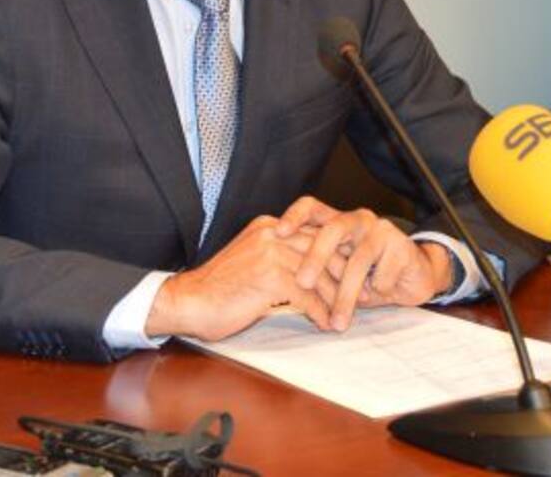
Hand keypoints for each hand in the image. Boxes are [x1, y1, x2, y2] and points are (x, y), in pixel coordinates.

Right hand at [145, 215, 342, 341]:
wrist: (189, 301)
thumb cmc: (219, 289)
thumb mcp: (252, 261)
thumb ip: (279, 258)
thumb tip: (311, 274)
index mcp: (269, 227)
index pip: (316, 234)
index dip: (337, 255)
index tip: (354, 275)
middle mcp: (272, 234)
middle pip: (324, 251)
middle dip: (345, 276)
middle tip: (362, 297)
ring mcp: (271, 253)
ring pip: (320, 276)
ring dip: (337, 299)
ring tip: (346, 317)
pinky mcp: (269, 277)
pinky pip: (308, 296)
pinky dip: (321, 312)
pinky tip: (326, 324)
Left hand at [276, 197, 454, 330]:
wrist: (416, 277)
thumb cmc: (369, 275)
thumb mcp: (337, 272)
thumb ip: (314, 270)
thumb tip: (276, 283)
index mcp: (338, 221)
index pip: (312, 207)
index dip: (294, 216)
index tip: (276, 233)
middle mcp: (358, 220)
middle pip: (333, 230)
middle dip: (316, 257)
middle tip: (303, 283)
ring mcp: (381, 231)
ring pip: (357, 260)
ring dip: (346, 295)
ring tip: (338, 322)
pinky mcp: (402, 247)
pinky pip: (382, 274)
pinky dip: (377, 291)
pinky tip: (379, 296)